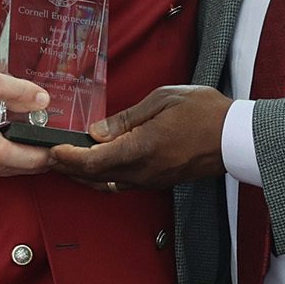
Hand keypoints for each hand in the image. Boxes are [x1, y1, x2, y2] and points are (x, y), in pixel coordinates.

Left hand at [50, 85, 231, 191]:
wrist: (235, 137)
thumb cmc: (204, 113)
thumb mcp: (162, 101)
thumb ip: (125, 119)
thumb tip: (97, 131)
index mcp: (141, 149)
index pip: (93, 161)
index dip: (68, 158)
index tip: (52, 149)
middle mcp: (143, 171)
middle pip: (95, 176)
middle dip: (69, 167)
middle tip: (49, 155)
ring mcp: (151, 180)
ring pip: (107, 183)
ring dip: (84, 174)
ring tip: (67, 161)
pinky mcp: (158, 181)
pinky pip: (123, 182)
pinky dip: (103, 176)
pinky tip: (97, 164)